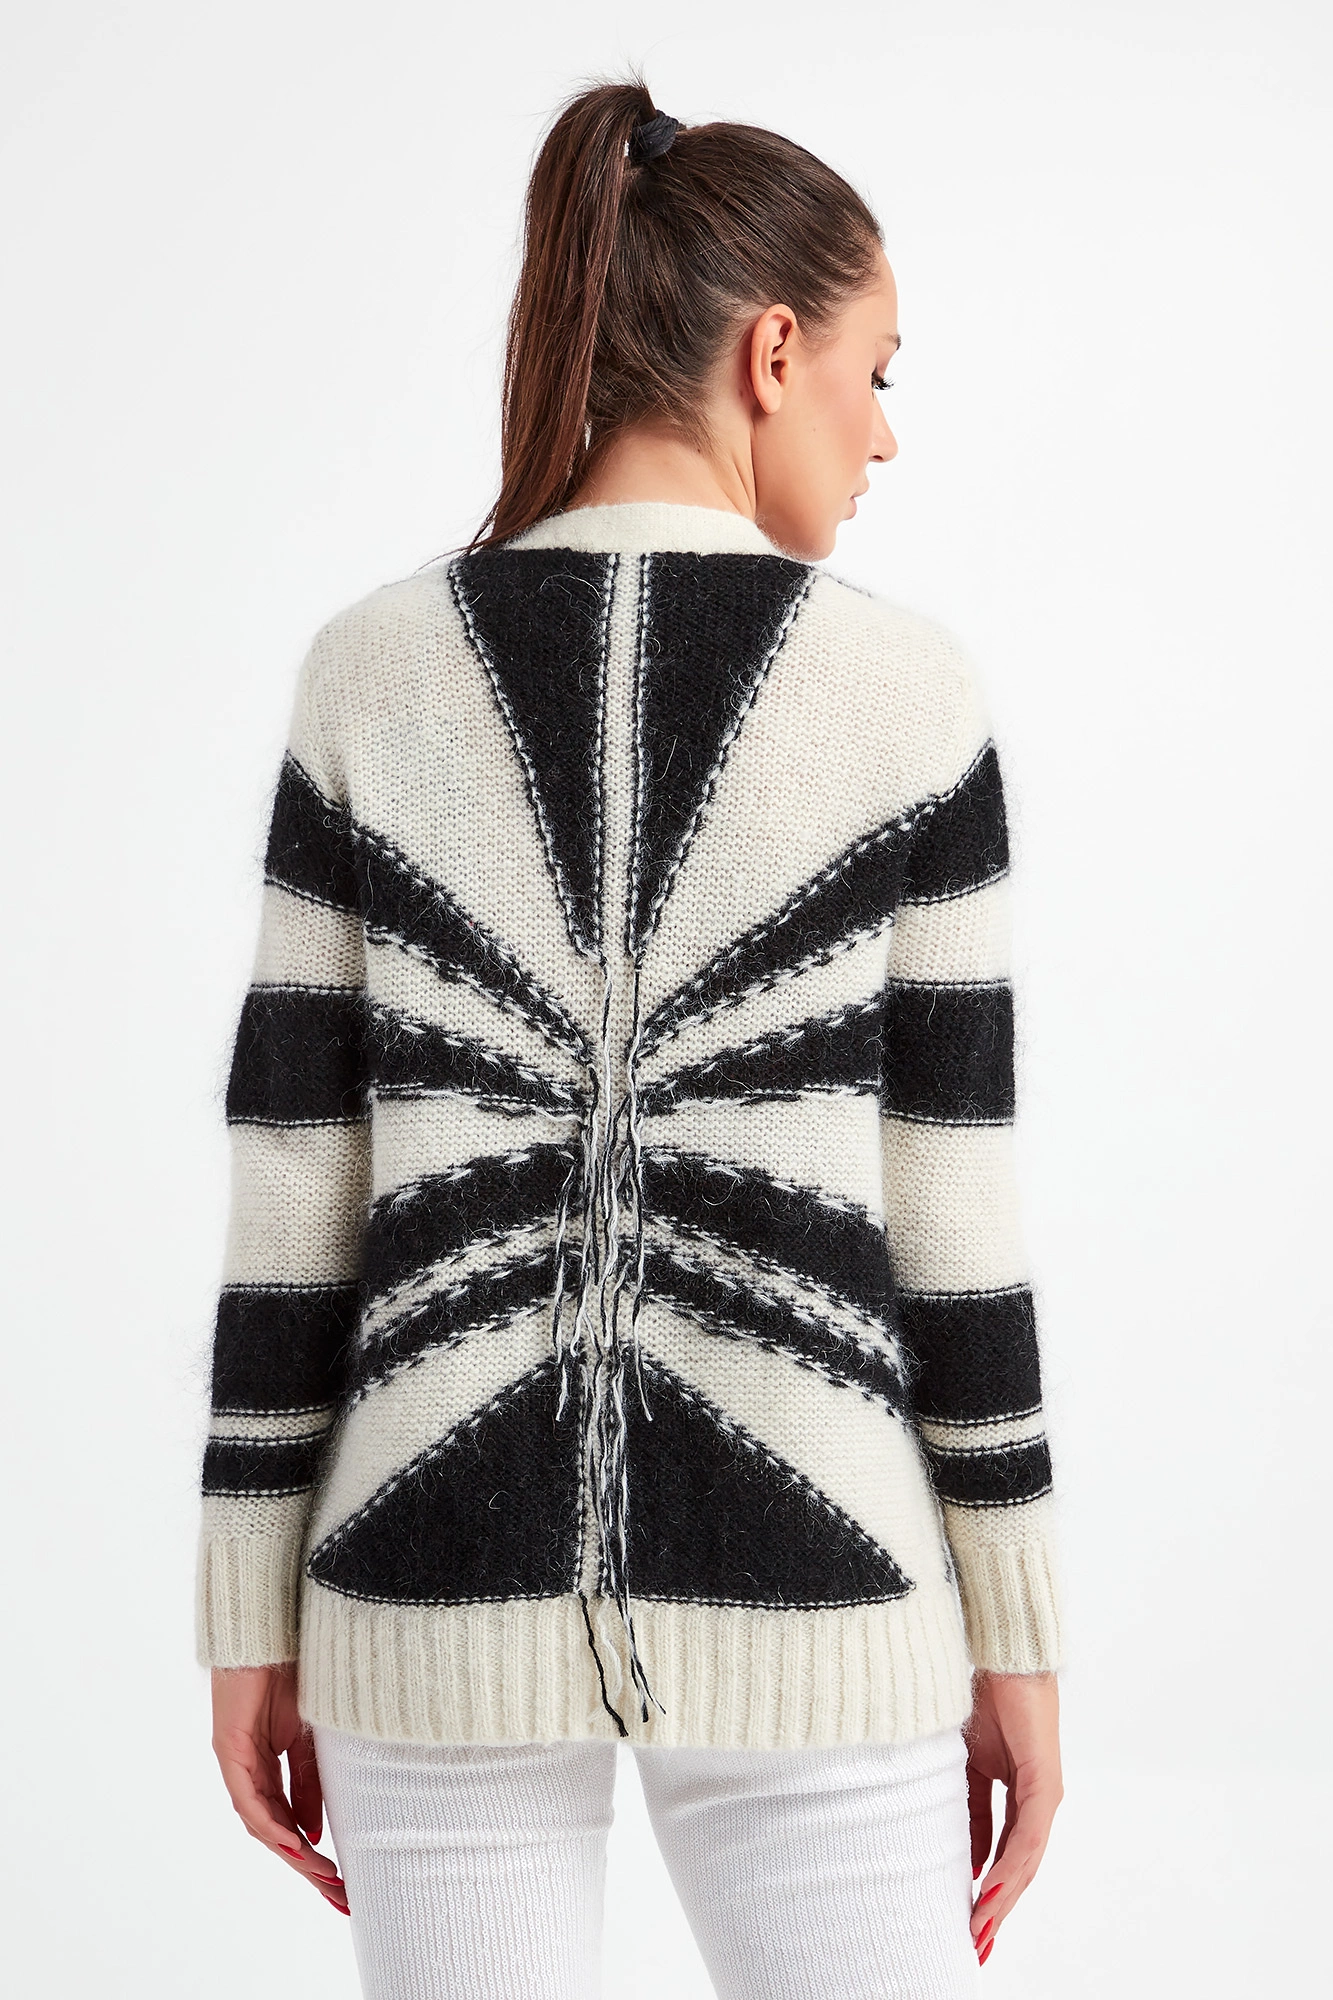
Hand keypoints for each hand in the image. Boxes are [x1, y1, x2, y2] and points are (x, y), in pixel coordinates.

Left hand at [210, 1663, 348, 1915]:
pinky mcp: (229, 1748)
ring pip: (261, 1822)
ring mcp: (237, 1762)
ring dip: (292, 1852)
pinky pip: (248, 1798)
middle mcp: (248, 1771)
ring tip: (321, 1875)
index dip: (314, 1852)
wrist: (270, 1630)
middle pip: (276, 1831)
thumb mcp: (311, 1735)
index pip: (290, 1821)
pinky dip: (270, 1823)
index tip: (341, 1879)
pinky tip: (292, 1842)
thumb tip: (315, 1828)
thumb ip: (311, 1780)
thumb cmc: (292, 1672)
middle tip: (337, 1895)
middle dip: (307, 1866)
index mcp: (268, 1767)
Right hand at [965, 1669, 1060, 1965]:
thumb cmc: (983, 1692)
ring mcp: (1044, 1791)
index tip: (966, 1919)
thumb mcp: (966, 1760)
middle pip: (1017, 1866)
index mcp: (1017, 1791)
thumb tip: (963, 1853)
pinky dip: (1009, 1865)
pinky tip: (990, 1889)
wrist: (1001, 1650)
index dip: (986, 1887)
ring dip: (1002, 1897)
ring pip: (1025, 1859)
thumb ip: (968, 1804)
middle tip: (975, 1945)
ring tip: (980, 1930)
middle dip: (995, 1908)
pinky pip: (1026, 1834)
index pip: (1002, 1851)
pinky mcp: (1045, 1782)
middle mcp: (1037, 1798)